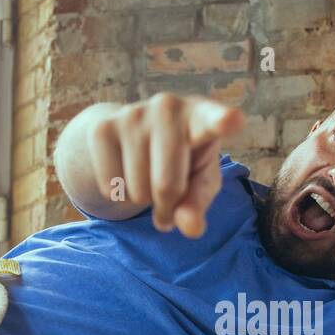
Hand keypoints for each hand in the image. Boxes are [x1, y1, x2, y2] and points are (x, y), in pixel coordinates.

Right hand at [87, 93, 244, 236]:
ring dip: (142, 200)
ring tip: (148, 178)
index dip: (223, 121)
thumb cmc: (183, 160)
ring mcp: (132, 114)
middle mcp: (168, 107)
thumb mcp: (200, 181)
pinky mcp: (102, 128)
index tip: (232, 120)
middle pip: (166, 187)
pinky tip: (126, 172)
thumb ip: (199, 204)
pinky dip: (119, 194)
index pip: (214, 120)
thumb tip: (190, 227)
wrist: (133, 134)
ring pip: (137, 191)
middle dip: (166, 207)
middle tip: (168, 201)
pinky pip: (111, 187)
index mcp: (203, 117)